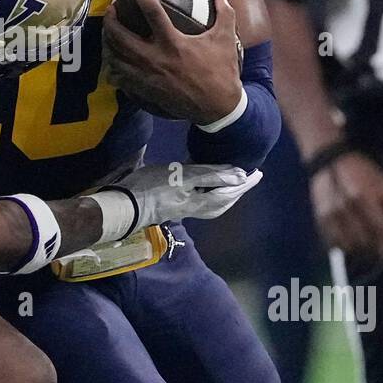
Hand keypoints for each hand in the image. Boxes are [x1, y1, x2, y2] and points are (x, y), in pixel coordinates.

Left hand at [103, 0, 243, 124]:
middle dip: (111, 21)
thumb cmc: (221, 71)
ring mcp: (147, 76)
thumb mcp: (225, 39)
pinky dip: (113, 67)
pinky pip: (120, 78)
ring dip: (107, 43)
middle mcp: (156, 59)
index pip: (152, 12)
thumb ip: (224, 13)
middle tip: (111, 10)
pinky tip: (112, 60)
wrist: (217, 107)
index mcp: (174, 43)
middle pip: (121, 37)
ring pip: (115, 58)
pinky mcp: (145, 90)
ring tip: (106, 32)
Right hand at [110, 163, 262, 228]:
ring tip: (233, 183)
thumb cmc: (153, 188)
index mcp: (201, 201)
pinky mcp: (174, 206)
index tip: (257, 174)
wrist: (125, 206)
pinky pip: (203, 201)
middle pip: (224, 201)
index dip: (243, 183)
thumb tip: (239, 175)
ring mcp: (184, 209)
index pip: (229, 192)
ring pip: (214, 203)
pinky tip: (206, 187)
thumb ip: (211, 175)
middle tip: (249, 178)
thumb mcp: (183, 176)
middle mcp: (196, 208)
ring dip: (226, 194)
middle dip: (238, 190)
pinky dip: (212, 194)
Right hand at [310, 151, 382, 265]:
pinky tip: (351, 248)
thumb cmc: (358, 168)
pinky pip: (332, 239)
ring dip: (360, 251)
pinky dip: (343, 247)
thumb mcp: (379, 178)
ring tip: (369, 253)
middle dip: (377, 249)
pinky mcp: (321, 216)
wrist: (328, 158)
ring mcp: (332, 213)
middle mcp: (347, 207)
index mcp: (364, 197)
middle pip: (365, 238)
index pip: (380, 226)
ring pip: (348, 242)